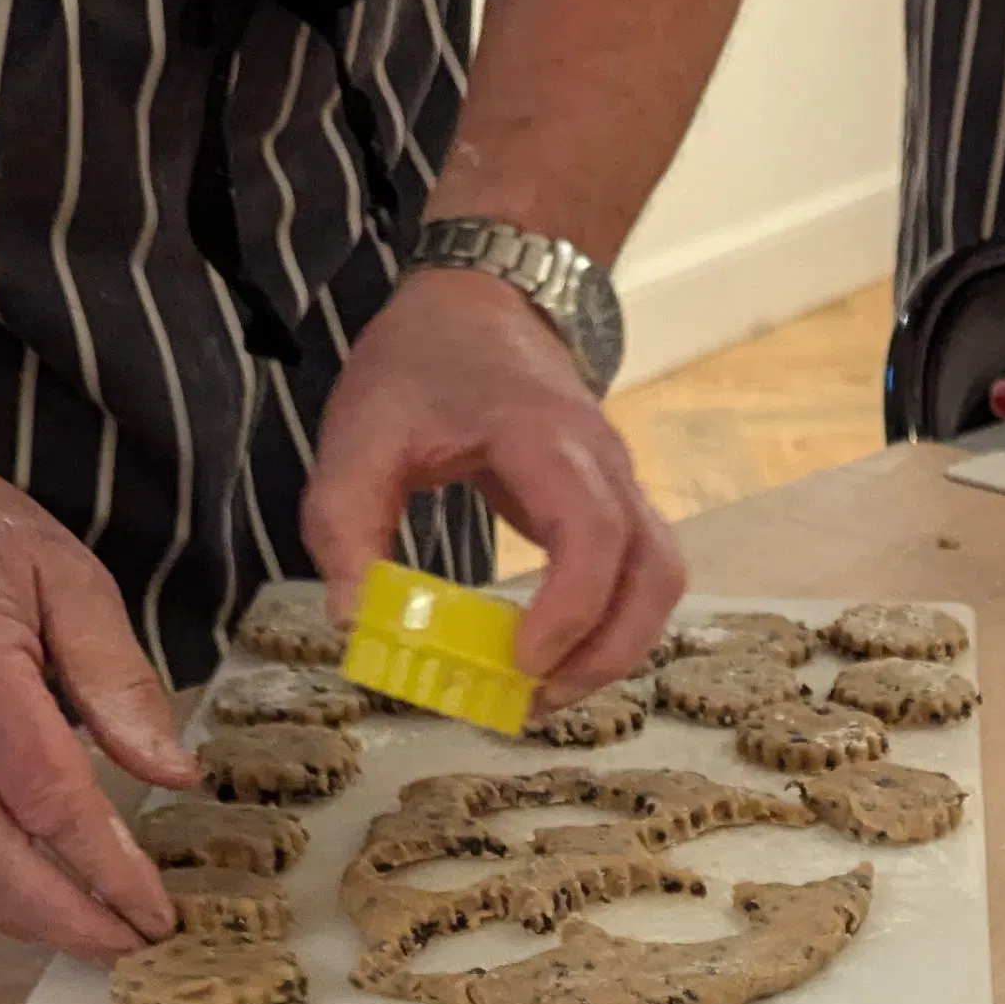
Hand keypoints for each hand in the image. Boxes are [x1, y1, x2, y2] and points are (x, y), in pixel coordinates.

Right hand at [0, 412, 195, 958]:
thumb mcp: (64, 573)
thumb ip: (118, 676)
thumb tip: (171, 772)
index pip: (49, 800)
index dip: (107, 868)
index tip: (157, 910)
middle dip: (67, 919)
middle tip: (134, 946)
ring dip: (20, 922)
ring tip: (91, 940)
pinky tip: (24, 907)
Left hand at [301, 267, 683, 700]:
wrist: (485, 301)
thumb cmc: (423, 361)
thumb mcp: (360, 430)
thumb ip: (344, 521)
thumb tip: (353, 620)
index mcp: (545, 437)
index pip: (592, 533)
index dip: (569, 608)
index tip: (520, 661)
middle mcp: (605, 465)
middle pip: (652, 572)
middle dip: (605, 653)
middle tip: (535, 702)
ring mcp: (623, 485)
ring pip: (660, 581)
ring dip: (618, 649)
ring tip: (548, 693)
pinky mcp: (618, 506)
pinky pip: (641, 577)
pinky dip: (613, 628)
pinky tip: (556, 657)